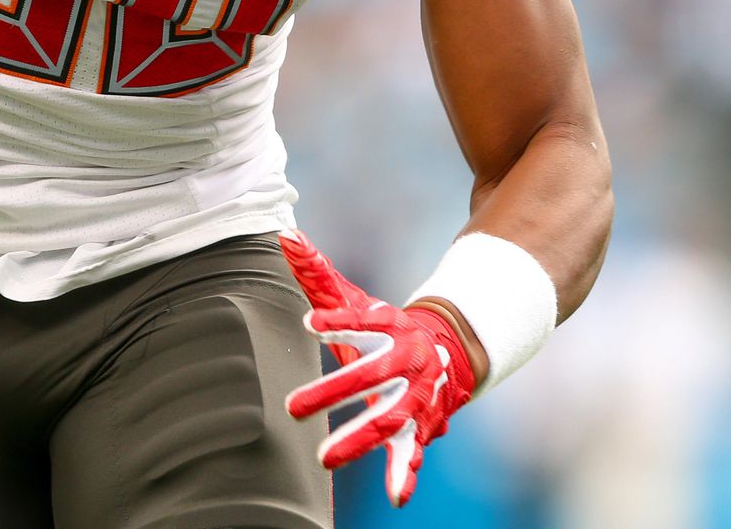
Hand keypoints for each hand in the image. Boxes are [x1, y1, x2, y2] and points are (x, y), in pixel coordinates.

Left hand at [280, 229, 474, 507]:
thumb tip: (285, 235)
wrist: (445, 352)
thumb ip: (317, 271)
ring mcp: (416, 395)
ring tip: (324, 458)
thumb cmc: (383, 326)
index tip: (309, 323)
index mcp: (389, 325)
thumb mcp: (354, 298)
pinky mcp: (421, 426)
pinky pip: (413, 451)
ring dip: (358, 438)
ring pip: (389, 418)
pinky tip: (395, 495)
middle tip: (290, 408)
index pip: (361, 321)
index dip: (337, 321)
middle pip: (369, 375)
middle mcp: (406, 359)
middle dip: (332, 391)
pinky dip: (405, 473)